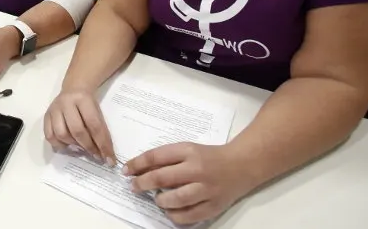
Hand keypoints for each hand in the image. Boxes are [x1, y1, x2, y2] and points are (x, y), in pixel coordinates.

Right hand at [44, 89, 115, 163]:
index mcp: (83, 99)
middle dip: (88, 146)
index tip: (109, 158)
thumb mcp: (98, 111)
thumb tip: (105, 154)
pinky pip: (49, 136)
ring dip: (73, 146)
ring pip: (61, 134)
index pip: (94, 125)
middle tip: (96, 155)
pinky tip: (68, 146)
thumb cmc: (88, 104)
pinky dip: (59, 145)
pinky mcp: (46, 116)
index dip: (102, 144)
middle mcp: (66, 103)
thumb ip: (101, 130)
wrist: (74, 89)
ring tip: (82, 148)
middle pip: (76, 130)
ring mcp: (54, 109)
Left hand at [125, 143, 252, 224]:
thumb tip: (139, 170)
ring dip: (159, 201)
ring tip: (157, 199)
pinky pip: (189, 216)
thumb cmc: (208, 157)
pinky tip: (170, 211)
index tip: (126, 170)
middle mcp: (197, 169)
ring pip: (175, 199)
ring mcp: (206, 189)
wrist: (241, 165)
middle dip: (142, 183)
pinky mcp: (213, 206)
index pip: (156, 157)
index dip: (137, 164)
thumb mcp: (187, 150)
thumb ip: (166, 159)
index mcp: (188, 151)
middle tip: (134, 187)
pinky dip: (175, 216)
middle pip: (162, 178)